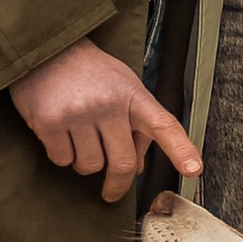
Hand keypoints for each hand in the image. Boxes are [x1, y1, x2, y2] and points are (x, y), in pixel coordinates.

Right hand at [11, 40, 202, 204]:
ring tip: (79, 138)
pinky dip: (62, 155)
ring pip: (90, 166)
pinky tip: (59, 133)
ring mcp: (79, 113)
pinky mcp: (50, 122)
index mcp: (132, 94)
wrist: (47, 48)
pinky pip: (62, 160)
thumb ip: (135, 124)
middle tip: (112, 192)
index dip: (181, 149)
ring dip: (85, 164)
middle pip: (123, 163)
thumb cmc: (90, 71)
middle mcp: (108, 103)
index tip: (195, 170)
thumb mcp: (122, 87)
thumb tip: (138, 168)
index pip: (163, 124)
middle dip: (118, 185)